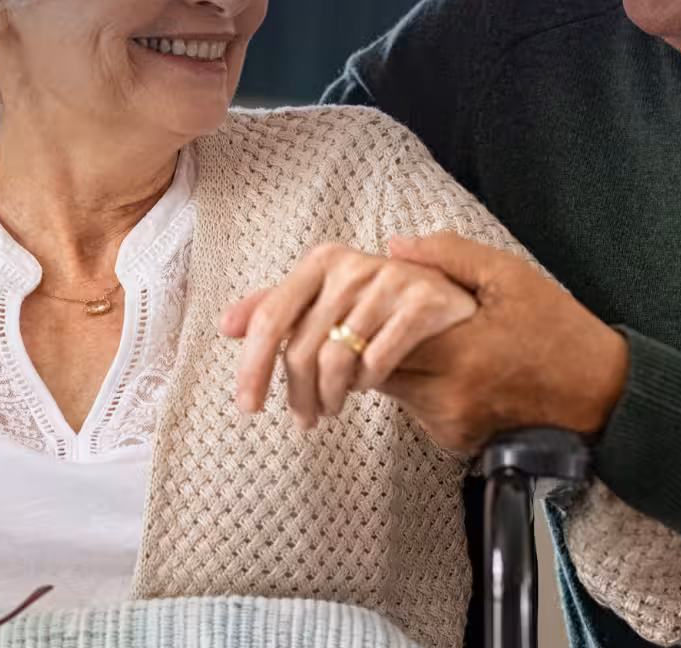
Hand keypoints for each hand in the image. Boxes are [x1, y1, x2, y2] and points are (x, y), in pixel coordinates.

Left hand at [221, 241, 478, 428]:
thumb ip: (280, 310)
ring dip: (329, 397)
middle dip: (297, 395)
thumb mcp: (328, 301)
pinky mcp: (422, 303)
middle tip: (304, 420)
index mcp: (322, 261)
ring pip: (336, 362)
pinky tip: (367, 387)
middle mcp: (352, 265)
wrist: (454, 300)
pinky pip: (377, 362)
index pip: (271, 317)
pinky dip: (367, 384)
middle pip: (301, 349)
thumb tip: (226, 324)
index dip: (252, 365)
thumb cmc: (380, 307)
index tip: (248, 406)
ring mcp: (389, 281)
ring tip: (332, 409)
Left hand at [376, 232, 629, 453]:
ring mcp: (450, 425)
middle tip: (387, 314)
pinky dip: (418, 386)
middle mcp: (447, 397)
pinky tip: (443, 364)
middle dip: (373, 341)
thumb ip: (449, 256)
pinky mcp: (456, 441)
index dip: (368, 317)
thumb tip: (395, 246)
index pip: (377, 340)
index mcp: (459, 353)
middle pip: (376, 369)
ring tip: (422, 336)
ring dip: (393, 364)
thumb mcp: (511, 277)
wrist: (601, 394)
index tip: (374, 297)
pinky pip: (416, 409)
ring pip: (393, 391)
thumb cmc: (559, 330)